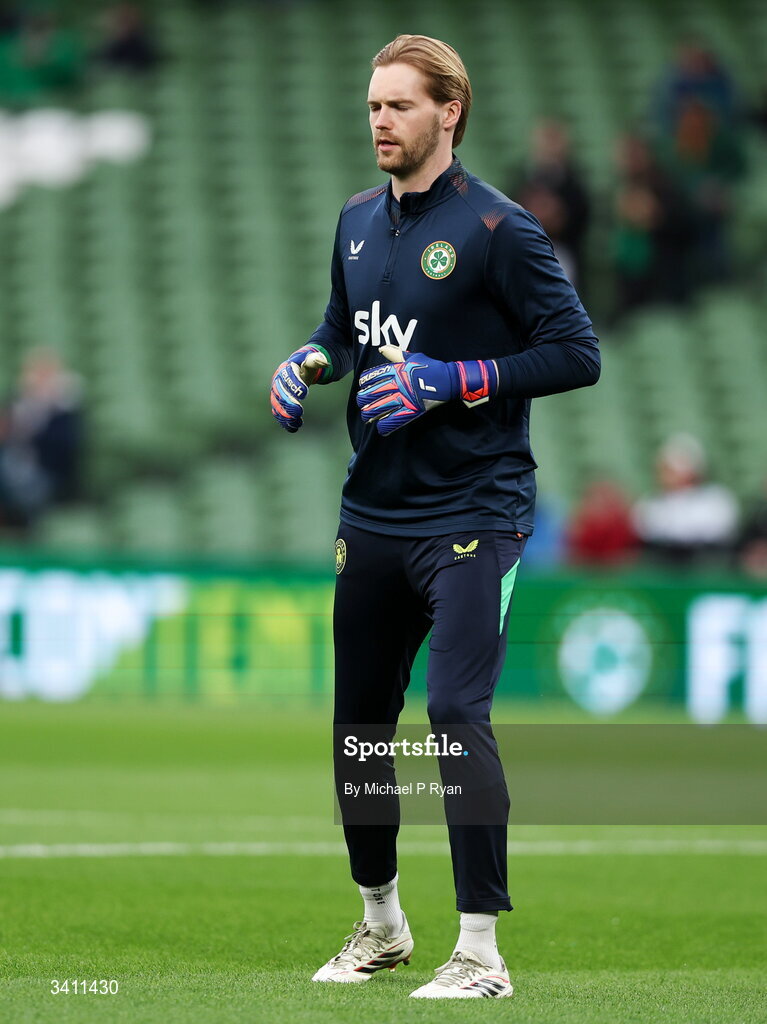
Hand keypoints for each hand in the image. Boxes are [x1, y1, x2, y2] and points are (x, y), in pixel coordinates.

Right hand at [270, 347, 328, 432]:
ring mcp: (276, 393)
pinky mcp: (278, 403)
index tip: (305, 394)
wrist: (297, 369)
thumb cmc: (306, 365)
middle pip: (280, 393)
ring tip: (296, 422)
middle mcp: (278, 382)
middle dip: (288, 403)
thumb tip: (325, 362)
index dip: (295, 385)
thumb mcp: (312, 359)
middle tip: (299, 411)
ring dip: (286, 415)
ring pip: (277, 406)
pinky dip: (285, 421)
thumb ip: (317, 360)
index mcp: (286, 369)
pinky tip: (293, 428)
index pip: (288, 376)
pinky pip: (279, 413)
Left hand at [356, 346, 495, 435]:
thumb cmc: (430, 367)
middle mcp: (399, 384)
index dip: (365, 381)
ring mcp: (405, 398)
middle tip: (361, 403)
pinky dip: (386, 425)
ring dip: (371, 414)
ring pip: (381, 408)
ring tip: (366, 417)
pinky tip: (380, 427)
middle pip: (373, 394)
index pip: (374, 376)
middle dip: (363, 400)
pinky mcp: (413, 409)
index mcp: (397, 371)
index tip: (362, 385)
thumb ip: (396, 354)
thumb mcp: (412, 357)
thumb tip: (382, 349)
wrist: (448, 379)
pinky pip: (396, 419)